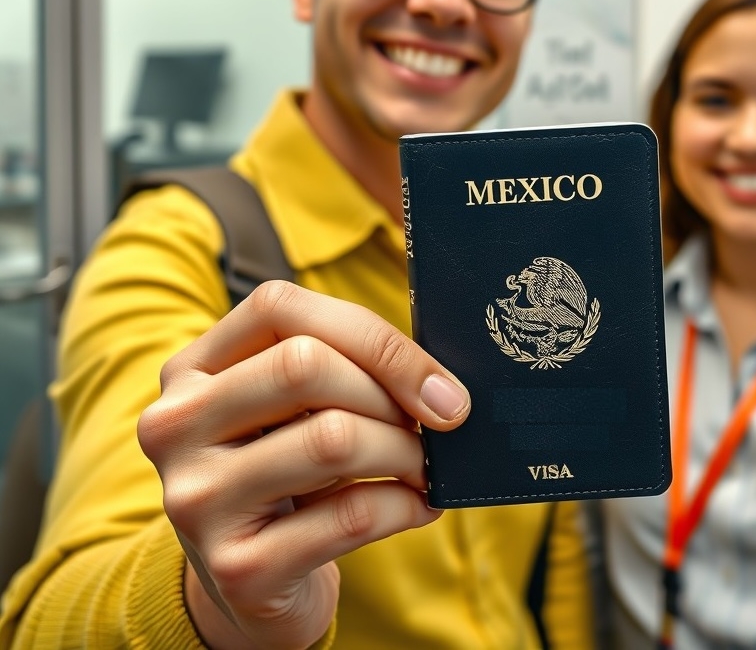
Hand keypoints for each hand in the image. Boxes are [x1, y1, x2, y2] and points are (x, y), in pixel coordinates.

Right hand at [137, 281, 470, 649]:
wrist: (252, 587)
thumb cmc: (290, 474)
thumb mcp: (295, 410)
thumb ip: (343, 367)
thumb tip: (440, 386)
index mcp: (190, 369)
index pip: (278, 308)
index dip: (372, 337)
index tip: (437, 381)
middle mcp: (175, 426)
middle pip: (304, 365)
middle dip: (391, 394)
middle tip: (432, 426)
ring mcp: (198, 499)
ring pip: (333, 438)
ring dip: (406, 452)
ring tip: (424, 466)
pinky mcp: (239, 568)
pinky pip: (351, 515)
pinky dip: (406, 505)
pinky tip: (419, 506)